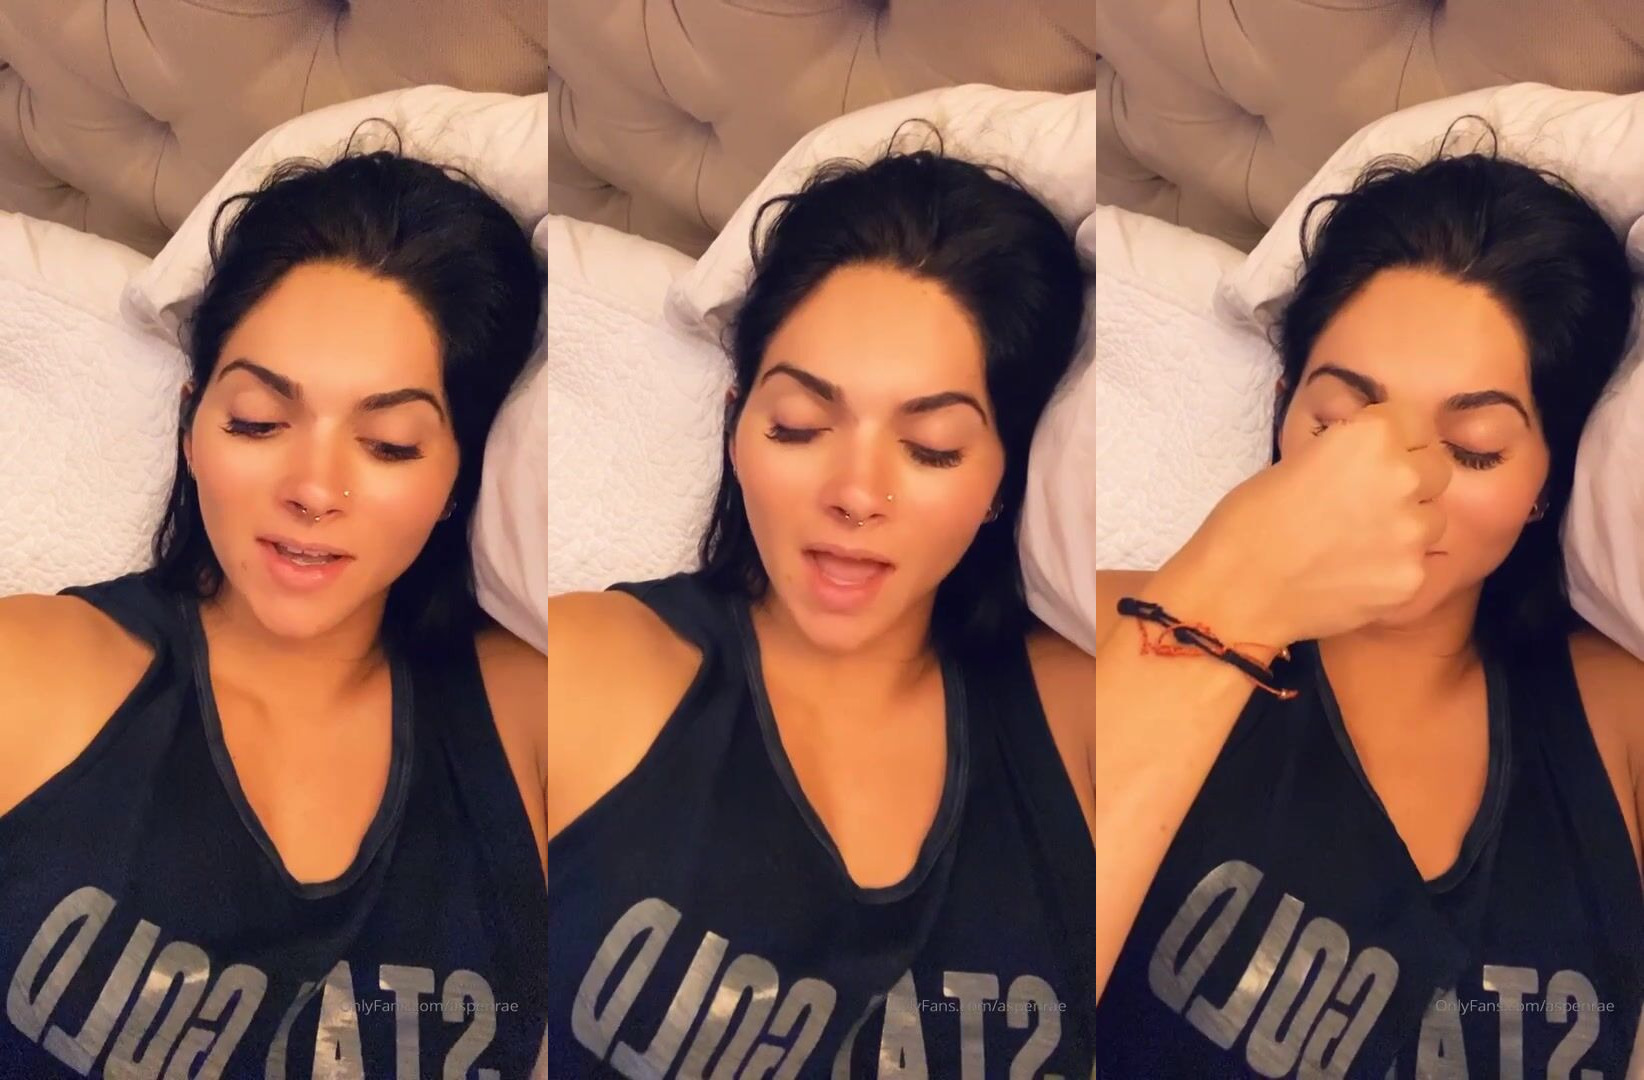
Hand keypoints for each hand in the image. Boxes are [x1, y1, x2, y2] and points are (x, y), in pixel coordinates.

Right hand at [1156, 404, 1450, 647]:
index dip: (1391, 441)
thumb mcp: (1298, 461)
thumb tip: (1377, 459)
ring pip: (1432, 520)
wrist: (1236, 591)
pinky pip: (1416, 564)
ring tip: (1357, 544)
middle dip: (1409, 482)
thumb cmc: (1249, 520)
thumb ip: (1349, 455)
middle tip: (1365, 504)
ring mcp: (1411, 532)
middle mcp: (1402, 476)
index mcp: (1370, 436)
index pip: (1414, 422)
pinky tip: (1353, 575)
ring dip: (1405, 527)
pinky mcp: (1411, 578)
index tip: (1369, 459)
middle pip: (1435, 469)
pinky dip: (1391, 569)